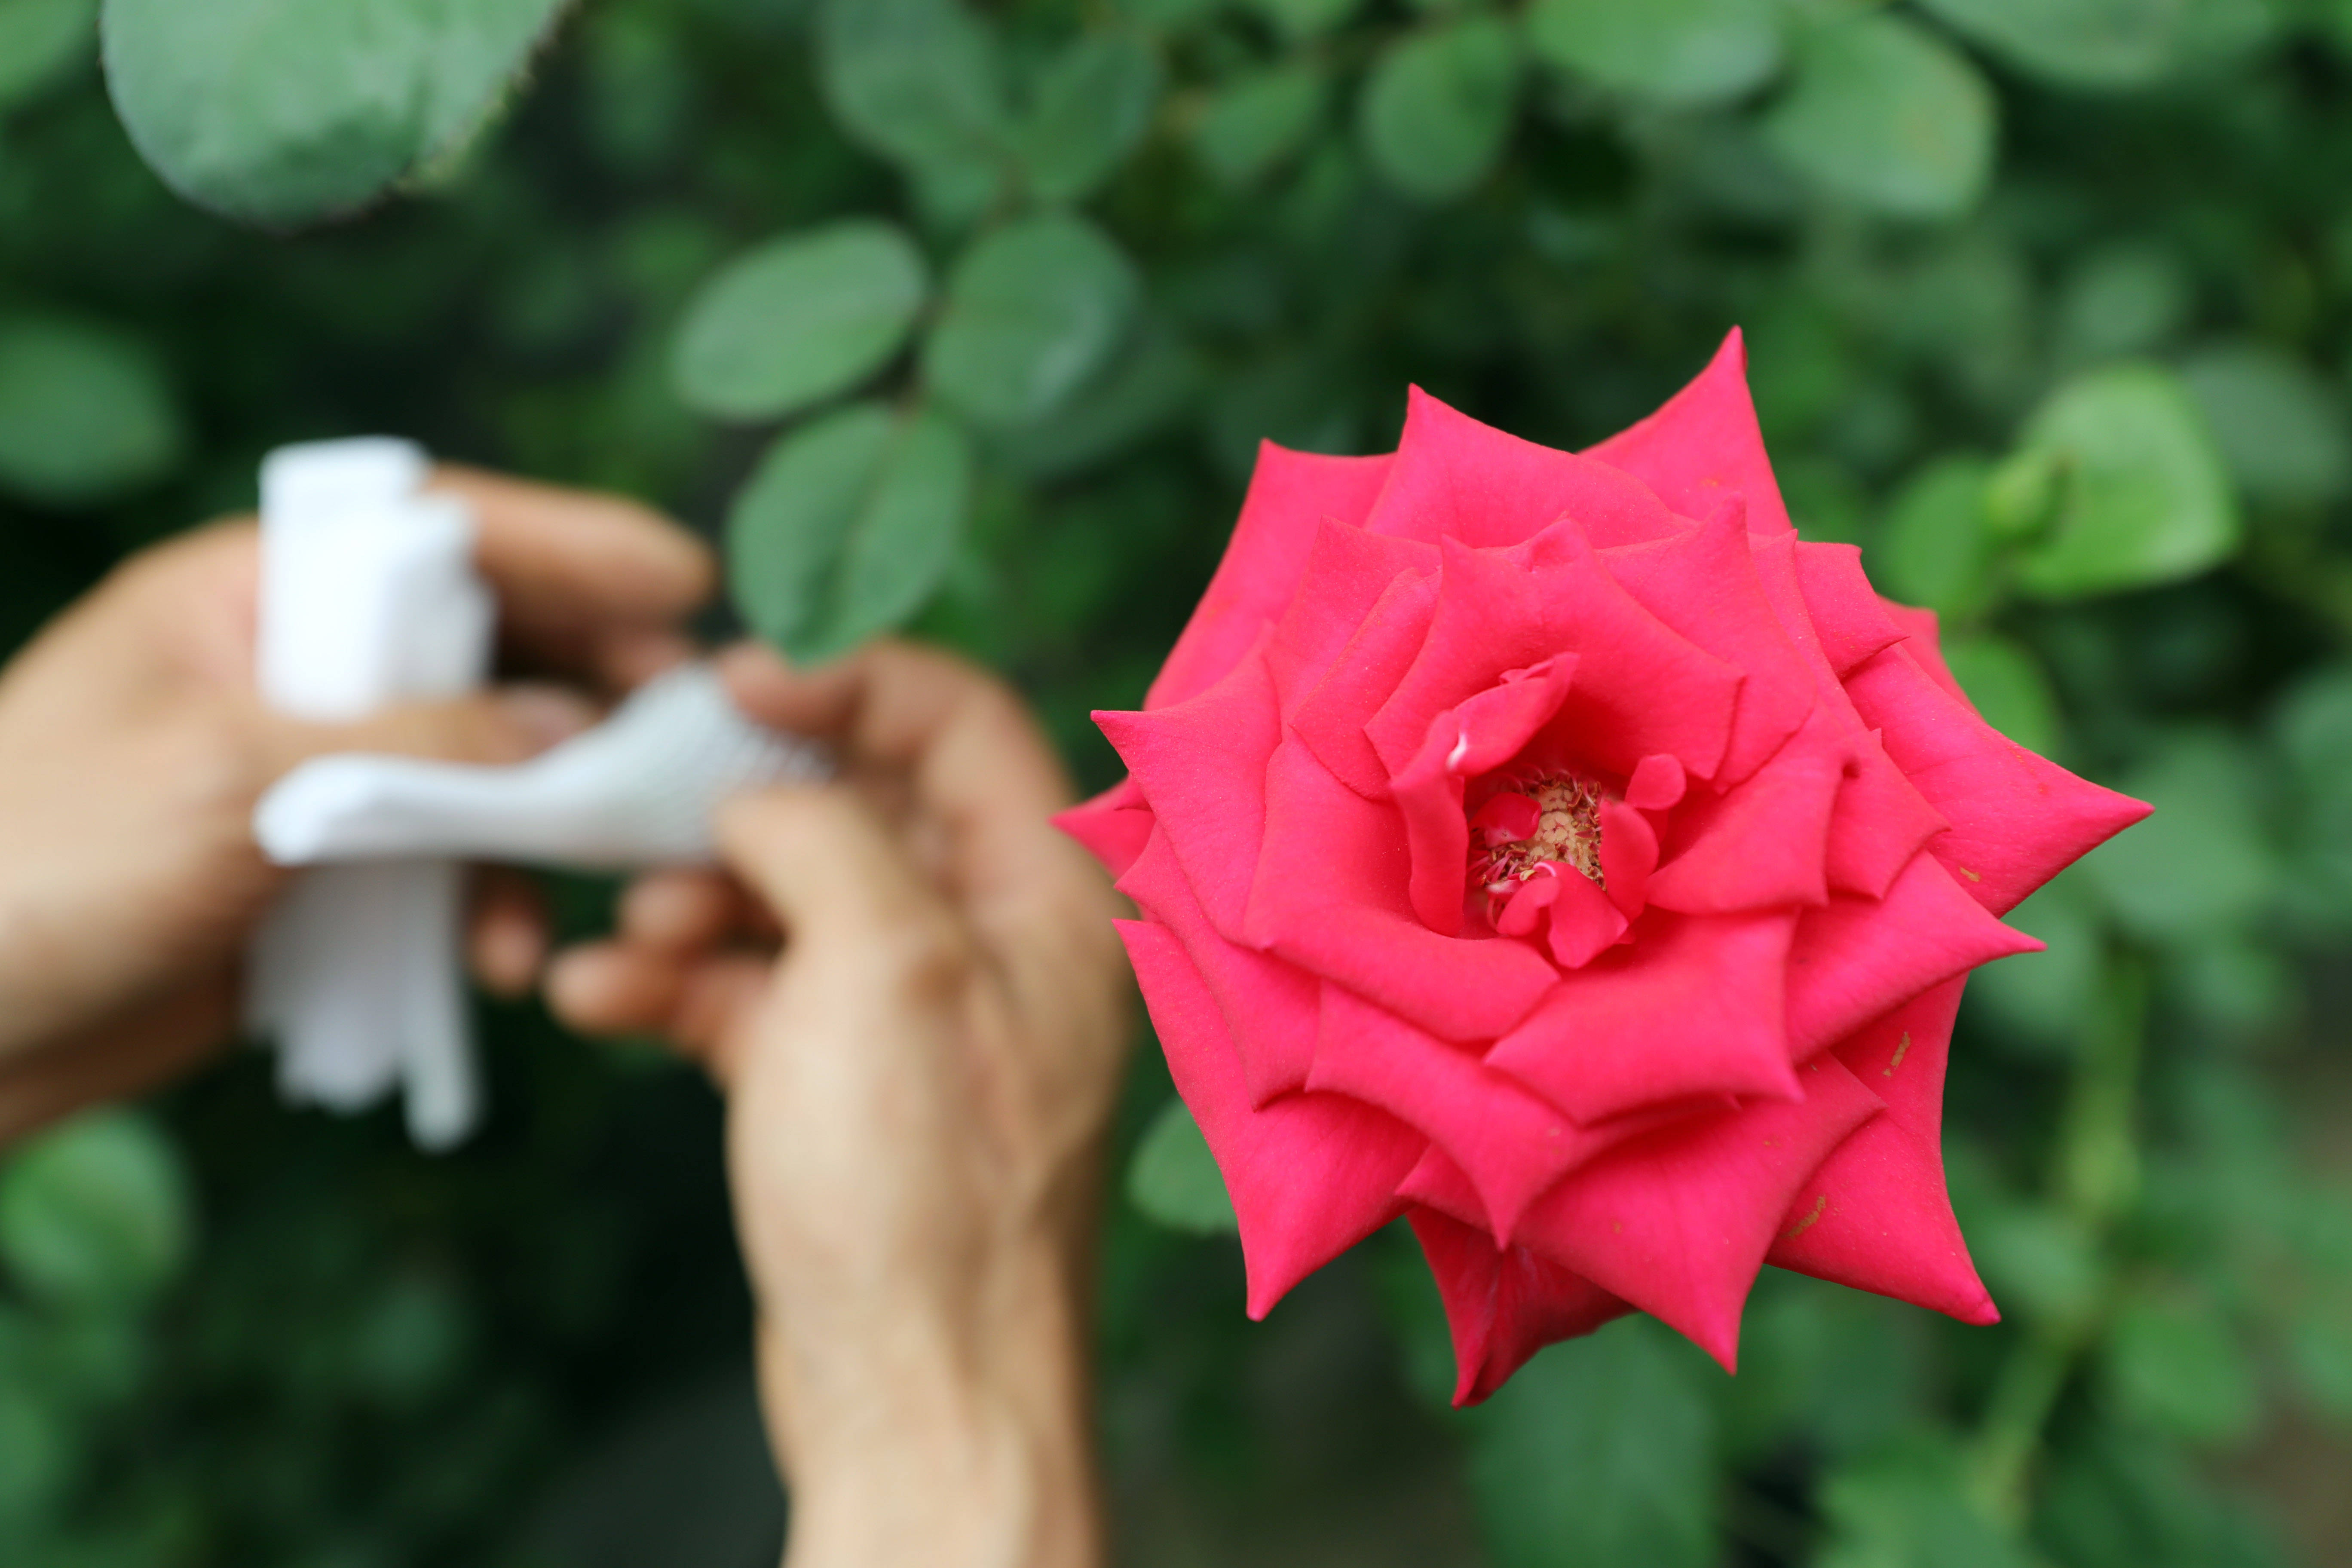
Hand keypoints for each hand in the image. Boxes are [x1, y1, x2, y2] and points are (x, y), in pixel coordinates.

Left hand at [0, 468, 711, 1140]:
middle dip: (593, 696)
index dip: (573, 546)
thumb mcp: (230, 782)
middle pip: (486, 650)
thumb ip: (411, 746)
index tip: (687, 578)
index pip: (440, 534)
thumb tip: (569, 730)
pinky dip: (492, 909)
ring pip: (485, 772)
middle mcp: (297, 672)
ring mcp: (313, 778)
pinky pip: (447, 872)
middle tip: (689, 740)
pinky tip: (504, 962)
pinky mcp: (320, 879)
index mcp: (252, 594)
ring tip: (608, 886)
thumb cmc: (36, 870)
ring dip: (551, 830)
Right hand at [546, 642, 1131, 1567]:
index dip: (848, 681)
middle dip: (743, 809)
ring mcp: (917, 1018)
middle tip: (643, 809)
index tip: (733, 679)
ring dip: (693, 905)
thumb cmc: (926, 1188)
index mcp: (1048, 897)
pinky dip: (678, 990)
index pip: (959, 722)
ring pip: (792, 903)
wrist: (911, 1394)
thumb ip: (826, 837)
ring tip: (630, 942)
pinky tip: (599, 1003)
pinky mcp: (845, 1086)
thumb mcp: (884, 966)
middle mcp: (994, 945)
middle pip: (860, 809)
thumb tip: (763, 792)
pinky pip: (755, 997)